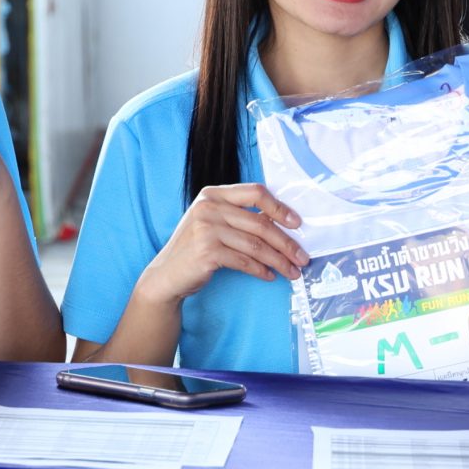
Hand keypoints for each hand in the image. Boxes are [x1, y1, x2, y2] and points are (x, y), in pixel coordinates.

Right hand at [137, 184, 306, 303]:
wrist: (166, 274)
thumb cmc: (195, 248)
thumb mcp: (212, 222)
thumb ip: (238, 217)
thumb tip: (282, 225)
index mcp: (213, 194)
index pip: (255, 192)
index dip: (279, 207)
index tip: (297, 223)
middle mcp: (208, 208)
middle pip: (260, 223)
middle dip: (286, 243)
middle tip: (302, 257)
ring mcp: (206, 230)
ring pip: (255, 245)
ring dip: (278, 260)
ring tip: (292, 271)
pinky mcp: (207, 252)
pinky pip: (244, 261)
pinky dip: (260, 270)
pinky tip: (270, 276)